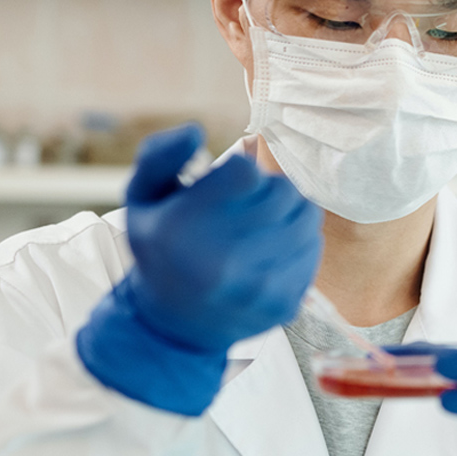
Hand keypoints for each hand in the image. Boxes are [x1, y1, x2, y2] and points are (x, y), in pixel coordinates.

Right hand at [77, 124, 322, 415]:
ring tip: (262, 225)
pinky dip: (298, 242)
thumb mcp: (143, 199)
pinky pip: (314, 247)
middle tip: (248, 205)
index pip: (247, 171)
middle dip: (268, 189)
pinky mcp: (285, 302)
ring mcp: (258, 286)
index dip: (240, 173)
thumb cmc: (161, 250)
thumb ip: (160, 155)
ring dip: (288, 212)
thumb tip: (196, 130)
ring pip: (306, 216)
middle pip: (283, 190)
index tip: (227, 186)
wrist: (174, 325)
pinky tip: (271, 252)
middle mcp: (223, 260)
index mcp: (184, 229)